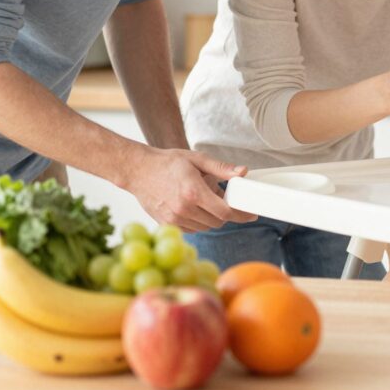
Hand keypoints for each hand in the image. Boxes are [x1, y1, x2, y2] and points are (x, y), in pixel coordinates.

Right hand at [121, 147, 258, 232]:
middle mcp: (184, 209)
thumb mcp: (197, 159)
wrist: (138, 170)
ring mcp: (174, 219)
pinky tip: (194, 207)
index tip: (251, 214)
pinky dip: (199, 222)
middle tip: (223, 198)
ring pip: (205, 227)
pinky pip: (192, 230)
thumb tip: (243, 172)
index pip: (225, 212)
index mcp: (194, 192)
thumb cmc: (168, 162)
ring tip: (204, 199)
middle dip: (226, 213)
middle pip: (218, 221)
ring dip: (212, 217)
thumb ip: (221, 168)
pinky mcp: (167, 224)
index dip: (241, 214)